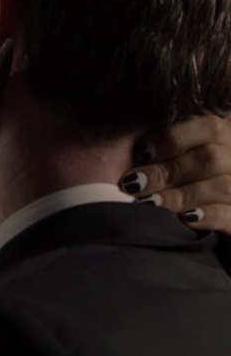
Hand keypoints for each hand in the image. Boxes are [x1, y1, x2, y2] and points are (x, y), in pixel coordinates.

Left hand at [120, 115, 230, 233]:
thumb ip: (163, 154)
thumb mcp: (177, 164)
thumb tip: (133, 153)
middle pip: (210, 158)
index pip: (210, 127)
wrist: (217, 228)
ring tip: (149, 203)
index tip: (141, 152)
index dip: (173, 138)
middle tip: (133, 183)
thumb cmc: (183, 187)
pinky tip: (185, 219)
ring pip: (221, 186)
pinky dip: (208, 216)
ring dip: (180, 195)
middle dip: (165, 172)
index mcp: (226, 140)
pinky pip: (230, 215)